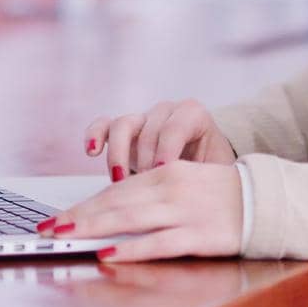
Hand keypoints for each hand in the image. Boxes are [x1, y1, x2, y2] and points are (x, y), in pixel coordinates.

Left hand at [36, 160, 243, 261]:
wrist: (265, 200)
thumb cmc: (222, 194)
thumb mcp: (184, 180)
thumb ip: (151, 191)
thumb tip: (112, 208)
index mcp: (165, 173)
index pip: (114, 190)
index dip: (82, 204)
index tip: (57, 217)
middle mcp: (170, 188)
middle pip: (115, 203)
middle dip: (78, 216)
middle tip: (48, 229)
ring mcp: (184, 211)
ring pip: (130, 218)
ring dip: (94, 228)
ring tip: (67, 237)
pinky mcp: (198, 234)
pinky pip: (158, 242)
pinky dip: (131, 248)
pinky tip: (110, 254)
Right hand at [84, 99, 235, 179]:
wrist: (205, 164)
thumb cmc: (211, 170)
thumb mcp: (216, 173)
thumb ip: (204, 178)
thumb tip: (190, 195)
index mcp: (193, 115)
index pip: (175, 127)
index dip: (167, 150)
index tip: (163, 172)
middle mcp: (166, 111)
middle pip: (148, 130)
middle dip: (145, 162)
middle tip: (147, 189)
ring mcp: (143, 118)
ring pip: (123, 124)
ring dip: (119, 155)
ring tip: (120, 180)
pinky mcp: (123, 130)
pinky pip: (104, 125)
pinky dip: (95, 136)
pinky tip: (91, 152)